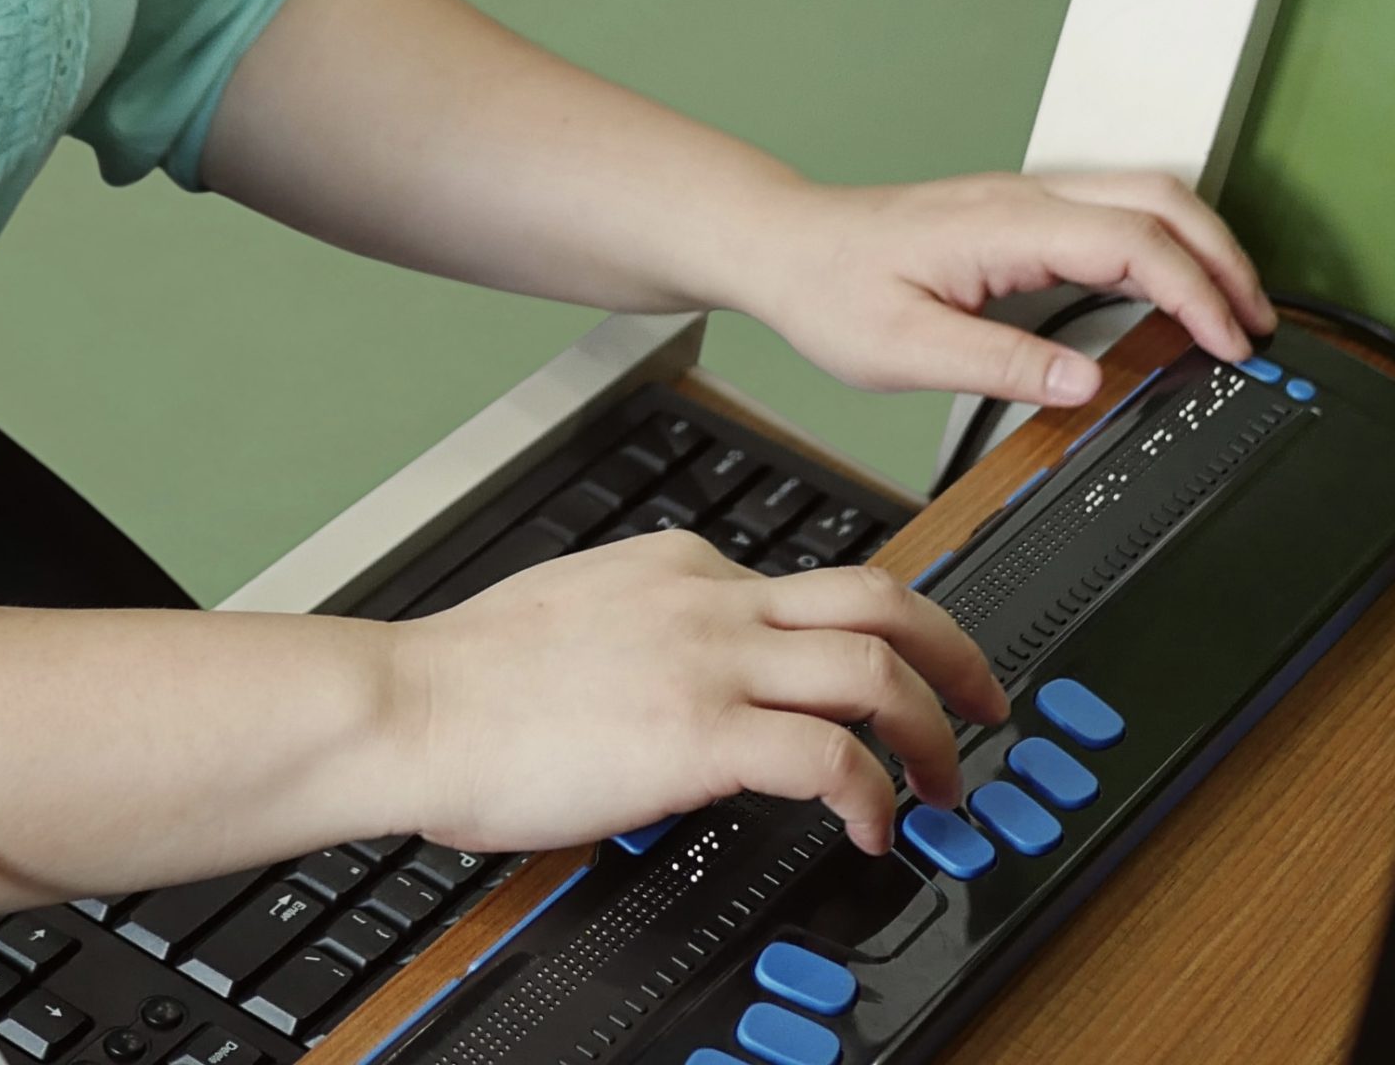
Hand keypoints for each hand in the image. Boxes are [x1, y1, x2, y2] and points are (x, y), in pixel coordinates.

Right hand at [392, 533, 1004, 857]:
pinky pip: (829, 755)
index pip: (810, 582)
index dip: (872, 635)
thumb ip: (644, 630)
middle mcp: (708, 597)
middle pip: (880, 596)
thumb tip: (676, 683)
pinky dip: (874, 794)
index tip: (894, 678)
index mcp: (678, 565)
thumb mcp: (575, 615)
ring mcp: (709, 658)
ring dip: (934, 729)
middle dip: (953, 650)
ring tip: (946, 784)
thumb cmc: (468, 680)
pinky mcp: (698, 731)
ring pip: (875, 665)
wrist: (412, 704)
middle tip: (983, 703)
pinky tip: (874, 829)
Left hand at [729, 170, 1276, 408]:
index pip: (1132, 241)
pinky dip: (1163, 246)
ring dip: (1199, 246)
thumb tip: (1086, 382)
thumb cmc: (831, 290)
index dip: (1196, 292)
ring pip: (1142, 195)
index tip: (1231, 345)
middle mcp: (1022, 197)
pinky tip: (1171, 293)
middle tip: (1258, 328)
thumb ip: (1000, 364)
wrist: (785, 245)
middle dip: (1223, 258)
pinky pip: (1112, 212)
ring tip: (1231, 315)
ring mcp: (1022, 198)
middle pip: (1159, 199)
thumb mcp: (904, 349)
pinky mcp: (1017, 213)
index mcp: (1003, 225)